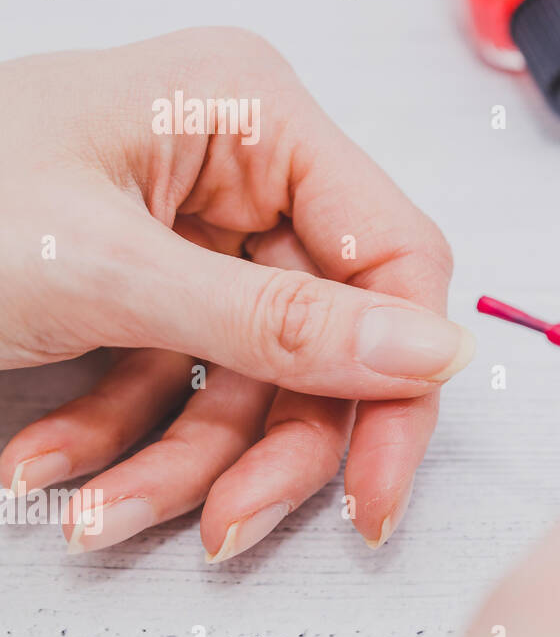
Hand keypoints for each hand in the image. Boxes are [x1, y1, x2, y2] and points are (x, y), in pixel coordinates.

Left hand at [0, 28, 473, 556]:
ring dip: (177, 462)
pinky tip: (50, 466)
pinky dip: (122, 443)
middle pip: (325, 333)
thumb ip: (278, 320)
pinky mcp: (151, 292)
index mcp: (252, 113)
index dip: (400, 373)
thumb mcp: (101, 271)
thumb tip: (432, 351)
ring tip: (95, 511)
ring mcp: (195, 234)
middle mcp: (239, 169)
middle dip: (271, 442)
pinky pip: (182, 387)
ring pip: (251, 380)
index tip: (377, 480)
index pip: (392, 250)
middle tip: (234, 523)